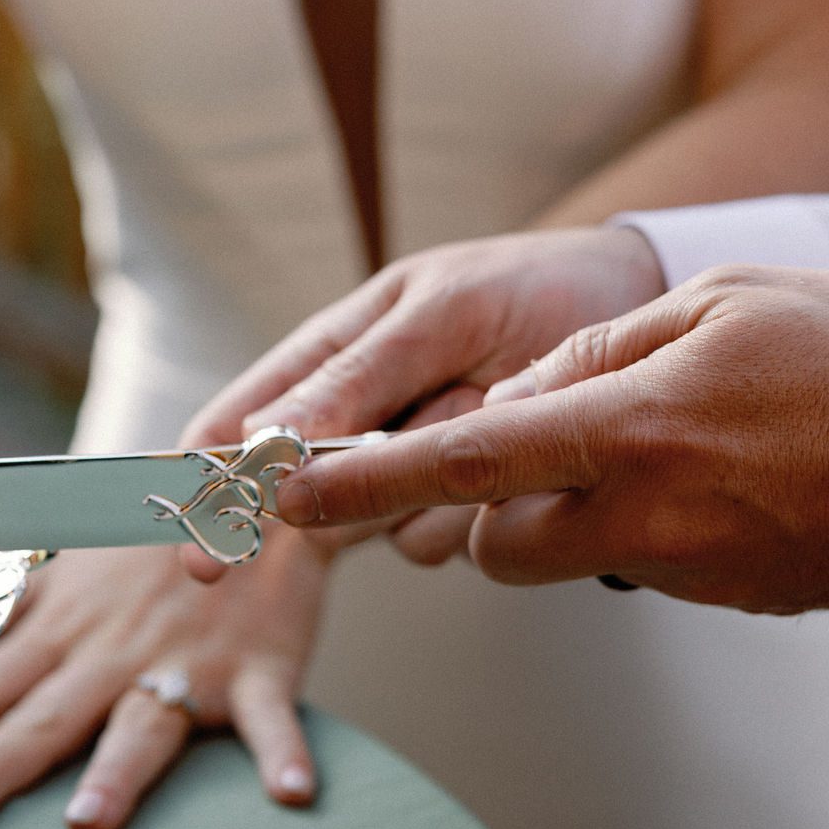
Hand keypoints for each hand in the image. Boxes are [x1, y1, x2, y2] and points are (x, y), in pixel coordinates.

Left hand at [0, 535, 326, 828]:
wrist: (257, 496)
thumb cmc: (152, 541)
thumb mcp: (66, 563)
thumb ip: (1, 600)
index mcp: (68, 627)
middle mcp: (118, 652)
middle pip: (50, 716)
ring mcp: (189, 664)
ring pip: (146, 723)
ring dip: (119, 771)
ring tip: (87, 821)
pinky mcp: (259, 673)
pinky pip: (272, 719)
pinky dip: (284, 754)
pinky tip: (291, 795)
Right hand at [175, 227, 665, 574]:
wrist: (634, 305)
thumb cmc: (528, 286)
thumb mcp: (438, 312)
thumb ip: (355, 376)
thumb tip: (265, 436)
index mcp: (332, 355)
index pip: (238, 424)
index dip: (206, 481)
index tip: (194, 539)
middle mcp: (360, 421)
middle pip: (298, 495)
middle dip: (319, 504)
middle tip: (359, 502)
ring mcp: (412, 469)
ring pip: (374, 525)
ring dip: (420, 490)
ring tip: (488, 405)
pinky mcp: (467, 506)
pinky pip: (442, 541)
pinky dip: (474, 507)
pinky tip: (518, 454)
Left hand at [273, 265, 828, 613]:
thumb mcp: (726, 301)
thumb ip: (604, 348)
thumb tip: (531, 388)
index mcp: (628, 428)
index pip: (458, 466)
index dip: (357, 485)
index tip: (278, 500)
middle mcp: (644, 515)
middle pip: (493, 544)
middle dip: (481, 509)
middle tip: (528, 443)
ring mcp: (690, 572)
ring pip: (568, 560)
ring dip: (565, 515)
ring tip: (655, 439)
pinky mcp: (732, 601)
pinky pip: (645, 568)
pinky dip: (644, 527)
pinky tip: (720, 473)